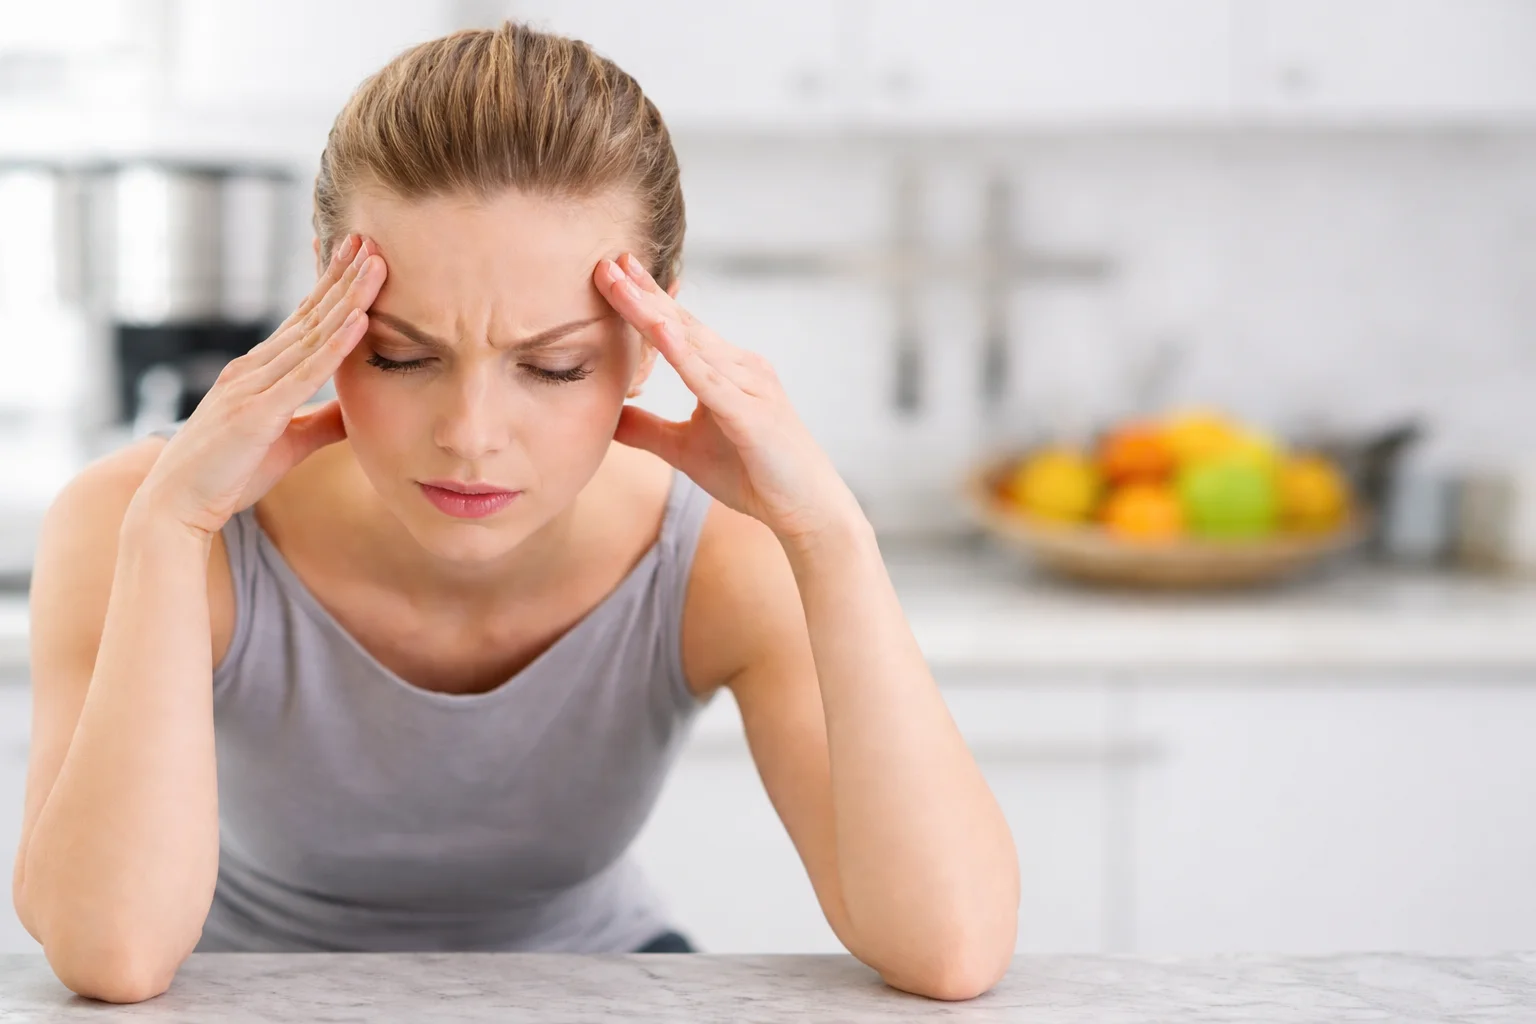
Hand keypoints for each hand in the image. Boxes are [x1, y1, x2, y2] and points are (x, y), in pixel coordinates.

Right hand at [133, 234, 386, 538]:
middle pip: (310, 314)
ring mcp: (254, 386)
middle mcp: (254, 368)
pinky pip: (305, 373)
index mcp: (260, 372)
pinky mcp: (258, 413)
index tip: (359, 256)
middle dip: (342, 276)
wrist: (177, 506)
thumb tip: (357, 407)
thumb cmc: (227, 474)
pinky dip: (335, 345)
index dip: (332, 287)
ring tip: (376, 265)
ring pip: (311, 334)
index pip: (304, 320)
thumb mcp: (287, 442)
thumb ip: (322, 421)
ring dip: (347, 298)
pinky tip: (358, 319)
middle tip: (372, 239)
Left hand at [593, 253, 862, 544]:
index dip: (646, 300)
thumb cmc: (754, 476)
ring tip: (619, 281)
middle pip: (683, 323)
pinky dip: (682, 353)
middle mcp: (741, 367)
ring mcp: (749, 386)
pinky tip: (657, 329)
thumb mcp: (685, 450)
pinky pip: (709, 379)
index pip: (678, 329)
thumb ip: (648, 429)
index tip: (613, 272)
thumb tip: (607, 416)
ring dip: (652, 310)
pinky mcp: (751, 414)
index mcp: (726, 371)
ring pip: (691, 342)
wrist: (807, 510)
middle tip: (607, 259)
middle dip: (643, 291)